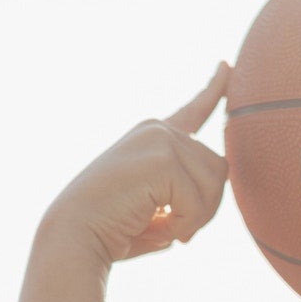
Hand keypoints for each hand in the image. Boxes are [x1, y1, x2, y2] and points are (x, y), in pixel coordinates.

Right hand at [40, 63, 232, 267]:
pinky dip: (184, 226)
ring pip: (215, 185)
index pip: (193, 111)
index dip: (214, 89)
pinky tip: (157, 230)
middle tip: (171, 231)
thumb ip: (181, 196)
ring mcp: (161, 139)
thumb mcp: (151, 209)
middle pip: (218, 169)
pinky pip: (198, 202)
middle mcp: (158, 130)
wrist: (73, 235)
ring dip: (195, 219)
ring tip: (161, 230)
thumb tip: (211, 194)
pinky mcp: (163, 159)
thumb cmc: (107, 231)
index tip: (226, 66)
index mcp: (151, 137)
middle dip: (203, 208)